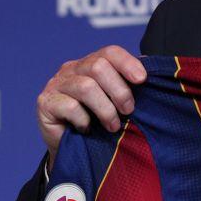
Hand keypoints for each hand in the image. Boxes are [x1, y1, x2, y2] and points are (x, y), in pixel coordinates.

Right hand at [36, 45, 146, 163]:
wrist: (70, 147)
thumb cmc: (97, 122)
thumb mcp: (115, 102)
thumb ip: (129, 87)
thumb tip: (155, 77)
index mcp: (91, 64)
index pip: (110, 52)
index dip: (128, 63)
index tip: (142, 80)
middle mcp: (72, 69)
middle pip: (99, 66)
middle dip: (119, 91)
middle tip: (128, 110)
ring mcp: (56, 84)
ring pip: (86, 87)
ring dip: (105, 109)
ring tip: (113, 125)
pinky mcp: (45, 102)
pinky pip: (69, 106)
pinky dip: (83, 120)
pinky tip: (87, 129)